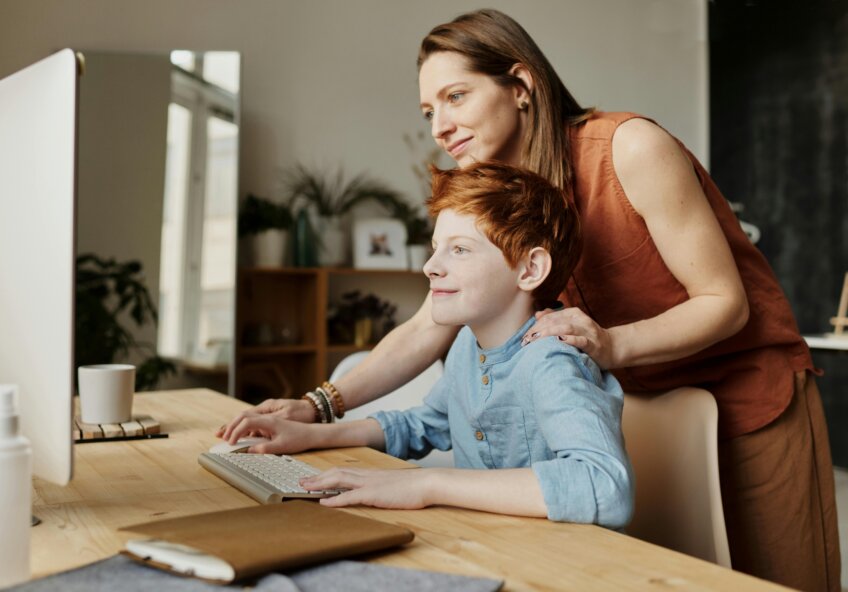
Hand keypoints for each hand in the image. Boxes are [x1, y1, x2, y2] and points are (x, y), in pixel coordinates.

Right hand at [225, 414, 318, 453]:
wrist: (312, 433)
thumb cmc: (299, 438)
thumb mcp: (282, 446)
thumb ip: (265, 448)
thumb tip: (249, 451)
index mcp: (269, 419)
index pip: (247, 421)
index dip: (236, 431)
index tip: (230, 443)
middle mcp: (267, 415)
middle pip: (243, 416)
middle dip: (230, 426)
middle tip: (219, 436)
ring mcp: (268, 417)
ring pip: (247, 418)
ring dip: (235, 426)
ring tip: (223, 435)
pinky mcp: (269, 422)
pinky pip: (252, 422)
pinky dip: (242, 428)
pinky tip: (238, 435)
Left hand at [301, 467, 434, 509]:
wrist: (427, 483)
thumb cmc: (415, 486)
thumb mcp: (394, 484)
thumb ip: (382, 486)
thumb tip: (376, 491)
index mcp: (371, 474)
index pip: (344, 470)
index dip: (327, 474)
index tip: (315, 477)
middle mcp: (367, 475)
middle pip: (336, 473)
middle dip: (317, 477)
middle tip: (302, 482)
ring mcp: (369, 483)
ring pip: (338, 480)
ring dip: (320, 484)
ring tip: (306, 488)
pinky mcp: (374, 494)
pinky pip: (350, 496)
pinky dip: (335, 499)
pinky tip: (324, 503)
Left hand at [521, 307, 616, 368]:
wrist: (612, 347)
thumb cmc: (587, 338)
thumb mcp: (572, 325)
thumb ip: (555, 319)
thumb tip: (538, 315)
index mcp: (573, 313)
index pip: (550, 317)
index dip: (535, 326)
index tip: (525, 338)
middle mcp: (580, 319)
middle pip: (555, 321)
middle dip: (539, 330)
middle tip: (526, 341)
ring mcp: (588, 331)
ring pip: (566, 328)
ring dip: (549, 333)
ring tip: (537, 340)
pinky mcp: (594, 344)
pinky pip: (581, 340)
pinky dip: (570, 340)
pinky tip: (559, 341)